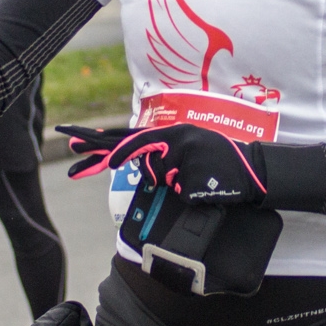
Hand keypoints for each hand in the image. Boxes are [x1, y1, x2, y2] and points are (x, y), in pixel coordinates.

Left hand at [57, 123, 266, 206]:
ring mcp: (185, 158)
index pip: (132, 135)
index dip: (103, 140)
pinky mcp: (193, 179)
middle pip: (133, 146)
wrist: (254, 170)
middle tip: (71, 155)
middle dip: (102, 154)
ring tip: (199, 176)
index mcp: (174, 132)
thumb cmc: (219, 161)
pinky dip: (191, 194)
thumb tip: (137, 163)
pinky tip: (207, 186)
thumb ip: (163, 152)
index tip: (75, 142)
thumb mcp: (189, 147)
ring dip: (176, 183)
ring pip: (161, 178)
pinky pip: (179, 194)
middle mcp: (177, 139)